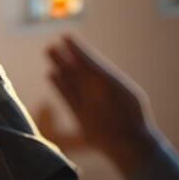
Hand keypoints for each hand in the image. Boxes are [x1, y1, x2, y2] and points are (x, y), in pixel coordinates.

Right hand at [46, 36, 158, 174]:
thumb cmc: (128, 114)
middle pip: (78, 69)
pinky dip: (59, 85)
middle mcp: (98, 90)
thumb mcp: (113, 87)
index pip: (90, 61)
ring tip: (49, 52)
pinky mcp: (80, 114)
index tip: (66, 36)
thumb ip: (98, 73)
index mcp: (110, 82)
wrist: (129, 143)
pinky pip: (67, 96)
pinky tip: (50, 74)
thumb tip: (80, 59)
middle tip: (52, 44)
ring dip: (59, 67)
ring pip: (71, 80)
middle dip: (66, 56)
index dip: (78, 49)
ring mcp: (88, 102)